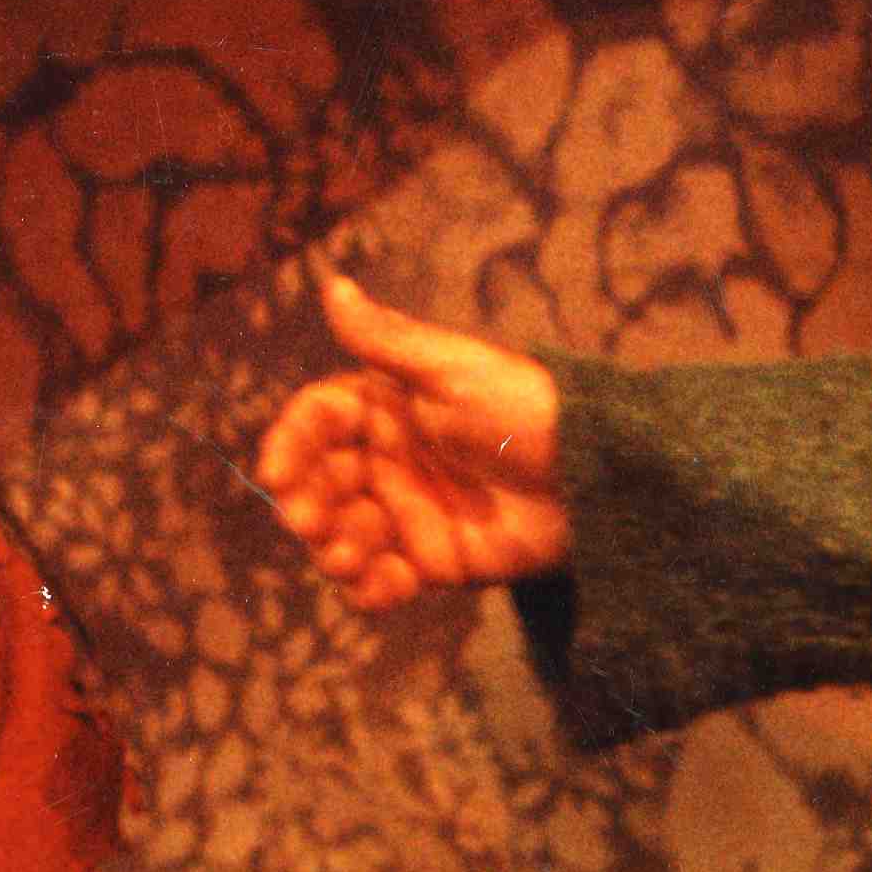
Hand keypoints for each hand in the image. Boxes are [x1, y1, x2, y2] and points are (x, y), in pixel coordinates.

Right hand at [250, 269, 571, 607]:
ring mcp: (408, 513)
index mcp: (385, 409)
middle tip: (310, 522)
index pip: (317, 422)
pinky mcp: (433, 562)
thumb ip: (386, 339)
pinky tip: (385, 586)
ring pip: (343, 536)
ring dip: (334, 549)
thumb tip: (333, 282)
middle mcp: (388, 461)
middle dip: (307, 505)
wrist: (594, 477)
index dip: (291, 444)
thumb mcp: (452, 369)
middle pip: (320, 484)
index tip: (277, 472)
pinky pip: (384, 580)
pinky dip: (372, 589)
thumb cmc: (524, 408)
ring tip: (350, 555)